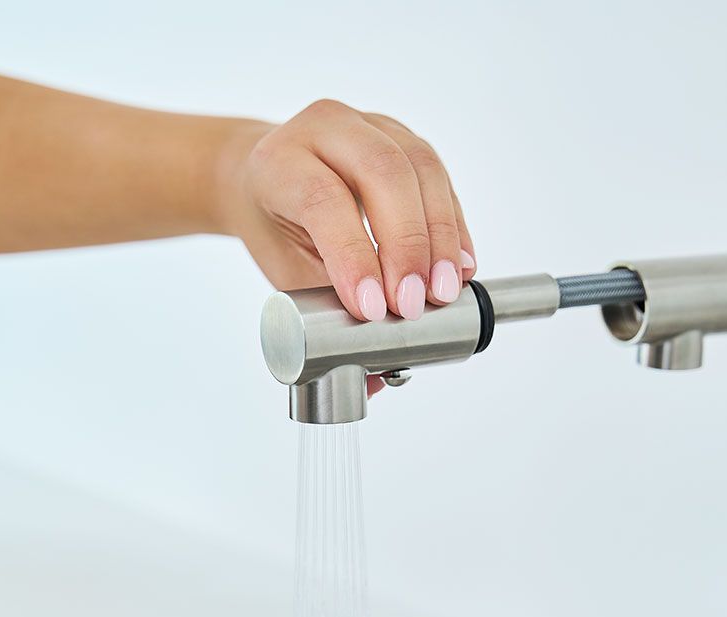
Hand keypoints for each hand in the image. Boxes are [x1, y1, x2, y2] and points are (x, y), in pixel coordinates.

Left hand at [218, 100, 477, 325]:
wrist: (266, 182)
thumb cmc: (276, 228)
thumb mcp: (284, 269)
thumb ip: (326, 314)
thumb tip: (374, 380)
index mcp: (281, 161)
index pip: (324, 200)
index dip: (354, 256)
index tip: (375, 309)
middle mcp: (326, 128)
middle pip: (382, 173)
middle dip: (408, 245)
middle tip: (416, 305)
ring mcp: (371, 126)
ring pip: (420, 168)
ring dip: (441, 236)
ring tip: (445, 291)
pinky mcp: (405, 139)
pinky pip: (440, 177)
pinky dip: (454, 225)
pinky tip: (460, 265)